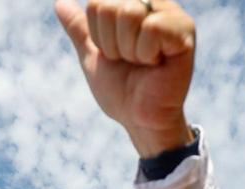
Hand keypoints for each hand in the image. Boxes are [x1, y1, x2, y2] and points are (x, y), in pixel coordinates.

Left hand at [55, 0, 195, 156]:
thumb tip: (60, 3)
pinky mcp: (185, 31)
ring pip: (129, 13)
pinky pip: (152, 28)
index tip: (115, 54)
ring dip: (128, 50)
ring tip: (143, 63)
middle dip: (111, 43)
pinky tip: (156, 64)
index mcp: (134, 6)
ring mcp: (172, 16)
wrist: (138, 120)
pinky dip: (145, 53)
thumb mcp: (94, 56)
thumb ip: (80, 28)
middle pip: (110, 5)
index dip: (98, 35)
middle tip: (129, 61)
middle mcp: (154, 5)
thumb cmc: (121, 90)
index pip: (97, 3)